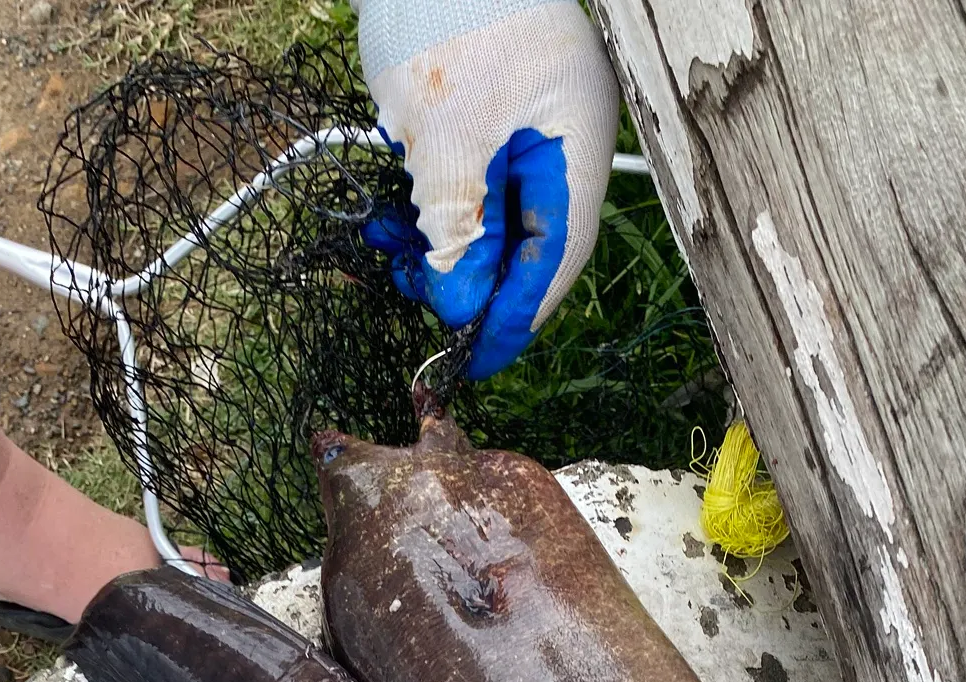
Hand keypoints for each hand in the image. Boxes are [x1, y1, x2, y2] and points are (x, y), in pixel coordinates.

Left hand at [357, 0, 620, 379]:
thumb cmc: (445, 14)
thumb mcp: (444, 140)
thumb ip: (455, 232)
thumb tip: (459, 307)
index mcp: (574, 147)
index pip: (553, 261)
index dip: (510, 319)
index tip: (470, 363)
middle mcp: (560, 143)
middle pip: (523, 247)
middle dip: (464, 281)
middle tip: (413, 296)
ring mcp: (525, 128)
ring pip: (489, 219)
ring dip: (437, 248)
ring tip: (390, 252)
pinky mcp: (487, 118)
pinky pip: (465, 186)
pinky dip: (428, 210)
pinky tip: (391, 219)